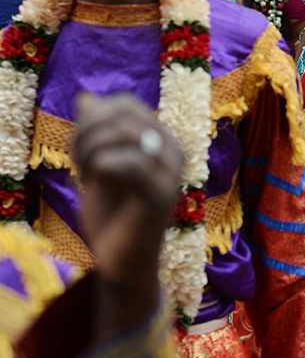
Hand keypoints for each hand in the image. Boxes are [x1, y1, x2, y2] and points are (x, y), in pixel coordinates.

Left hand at [74, 93, 182, 289]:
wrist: (120, 260)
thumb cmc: (112, 213)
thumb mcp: (97, 165)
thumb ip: (95, 132)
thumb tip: (86, 97)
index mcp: (163, 139)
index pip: (124, 104)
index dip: (92, 118)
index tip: (79, 148)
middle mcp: (174, 150)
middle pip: (123, 114)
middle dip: (88, 132)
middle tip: (78, 162)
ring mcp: (171, 172)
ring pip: (125, 134)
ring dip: (91, 150)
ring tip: (85, 173)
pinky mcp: (162, 195)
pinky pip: (130, 162)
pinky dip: (102, 166)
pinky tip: (94, 182)